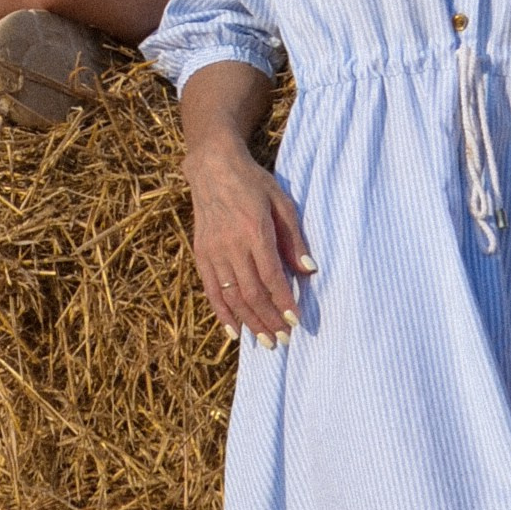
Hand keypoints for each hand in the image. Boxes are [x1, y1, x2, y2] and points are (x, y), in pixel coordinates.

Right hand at [186, 129, 314, 344]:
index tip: (295, 321)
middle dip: (268, 320)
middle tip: (282, 340)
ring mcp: (213, 251)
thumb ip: (294, 239)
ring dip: (249, 322)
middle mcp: (231, 245)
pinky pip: (211, 290)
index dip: (283, 302)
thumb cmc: (253, 183)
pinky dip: (222, 313)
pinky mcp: (201, 254)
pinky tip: (234, 331)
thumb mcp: (282, 203)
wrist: (213, 167)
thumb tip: (309, 272)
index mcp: (255, 230)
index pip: (271, 277)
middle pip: (251, 293)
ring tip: (264, 342)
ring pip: (231, 296)